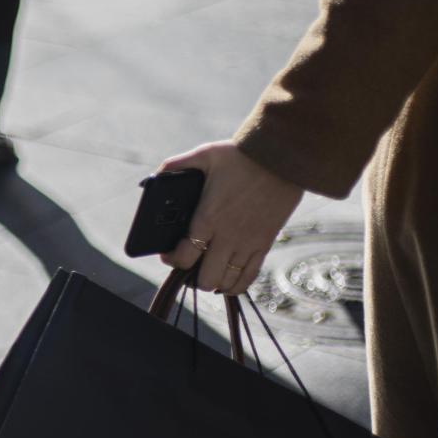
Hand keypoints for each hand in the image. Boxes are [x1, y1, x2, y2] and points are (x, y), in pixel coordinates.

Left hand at [158, 141, 303, 294]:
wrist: (283, 157)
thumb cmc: (242, 155)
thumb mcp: (205, 154)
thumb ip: (177, 165)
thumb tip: (155, 176)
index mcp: (208, 218)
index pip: (184, 257)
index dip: (171, 260)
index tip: (168, 254)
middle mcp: (228, 236)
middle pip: (205, 278)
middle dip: (191, 276)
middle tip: (188, 266)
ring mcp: (248, 243)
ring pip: (226, 281)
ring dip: (213, 281)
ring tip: (205, 272)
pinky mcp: (265, 243)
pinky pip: (249, 276)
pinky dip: (236, 284)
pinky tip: (227, 280)